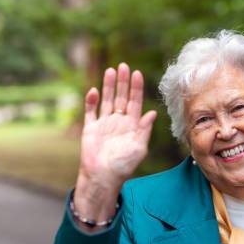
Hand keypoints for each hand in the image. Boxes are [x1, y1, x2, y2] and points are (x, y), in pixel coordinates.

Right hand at [74, 63, 156, 221]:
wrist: (102, 177)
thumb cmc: (123, 166)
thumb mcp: (139, 148)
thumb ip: (144, 130)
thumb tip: (153, 113)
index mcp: (132, 125)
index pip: (135, 102)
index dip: (136, 88)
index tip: (137, 74)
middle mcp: (119, 121)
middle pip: (121, 97)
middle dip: (123, 82)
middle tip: (123, 66)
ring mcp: (104, 124)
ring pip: (106, 100)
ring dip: (108, 86)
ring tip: (110, 71)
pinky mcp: (90, 128)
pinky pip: (90, 111)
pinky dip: (91, 101)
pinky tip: (94, 90)